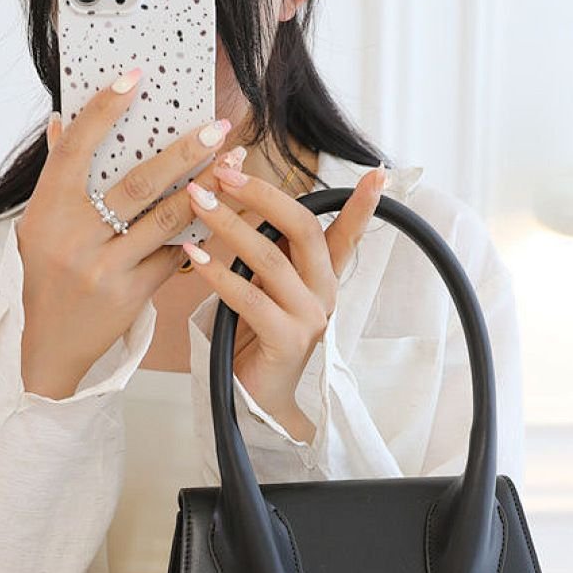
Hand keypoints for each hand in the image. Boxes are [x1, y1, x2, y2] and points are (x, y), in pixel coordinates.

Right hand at [16, 66, 238, 398]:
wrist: (51, 346)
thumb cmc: (47, 279)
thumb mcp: (39, 227)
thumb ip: (55, 177)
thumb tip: (60, 122)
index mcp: (47, 210)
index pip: (76, 148)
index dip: (104, 110)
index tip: (135, 78)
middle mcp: (74, 237)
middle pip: (138, 183)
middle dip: (184, 152)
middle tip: (218, 128)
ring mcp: (104, 268)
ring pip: (165, 220)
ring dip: (205, 190)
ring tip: (232, 165)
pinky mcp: (131, 294)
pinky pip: (172, 256)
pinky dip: (195, 234)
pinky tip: (219, 213)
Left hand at [181, 160, 387, 441]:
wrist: (256, 399)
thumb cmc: (256, 339)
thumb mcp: (267, 289)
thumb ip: (269, 253)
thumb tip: (243, 199)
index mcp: (323, 279)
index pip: (346, 235)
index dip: (360, 206)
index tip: (376, 174)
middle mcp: (323, 295)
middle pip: (304, 230)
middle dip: (263, 195)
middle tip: (226, 172)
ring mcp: (309, 319)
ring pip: (271, 258)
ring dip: (230, 224)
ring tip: (199, 202)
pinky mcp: (286, 341)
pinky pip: (250, 298)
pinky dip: (218, 273)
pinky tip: (195, 256)